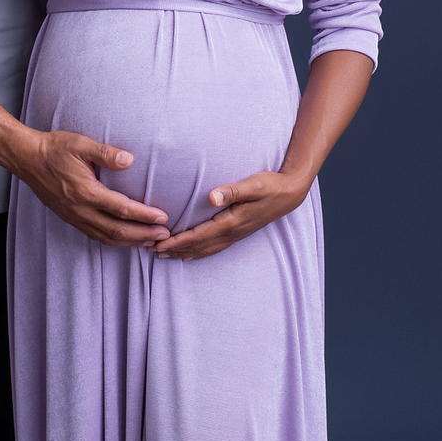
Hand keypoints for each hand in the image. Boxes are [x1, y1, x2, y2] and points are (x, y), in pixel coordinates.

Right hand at [8, 129, 170, 247]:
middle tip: (164, 235)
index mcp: (86, 192)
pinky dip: (113, 240)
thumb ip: (106, 153)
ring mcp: (74, 216)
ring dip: (130, 241)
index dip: (145, 215)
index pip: (122, 209)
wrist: (27, 158)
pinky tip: (124, 238)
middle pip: (117, 230)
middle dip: (143, 234)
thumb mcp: (81, 144)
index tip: (163, 217)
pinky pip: (95, 235)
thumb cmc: (55, 148)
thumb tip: (130, 160)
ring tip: (150, 240)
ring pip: (106, 237)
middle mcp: (80, 209)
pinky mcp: (70, 218)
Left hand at [154, 170, 310, 260]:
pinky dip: (199, 252)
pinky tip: (190, 254)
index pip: (198, 234)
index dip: (177, 240)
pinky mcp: (239, 232)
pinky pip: (214, 247)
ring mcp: (236, 234)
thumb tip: (212, 197)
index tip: (158, 243)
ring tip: (164, 256)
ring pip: (205, 249)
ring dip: (184, 252)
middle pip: (198, 245)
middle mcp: (232, 232)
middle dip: (174, 249)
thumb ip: (233, 191)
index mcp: (232, 222)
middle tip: (151, 251)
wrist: (290, 193)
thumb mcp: (254, 185)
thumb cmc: (271, 185)